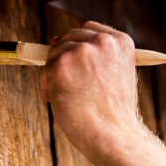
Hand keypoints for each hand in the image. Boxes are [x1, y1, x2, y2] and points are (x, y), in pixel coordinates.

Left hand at [40, 21, 147, 161]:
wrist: (113, 136)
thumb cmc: (113, 114)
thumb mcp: (116, 76)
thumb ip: (97, 58)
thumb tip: (56, 41)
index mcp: (121, 42)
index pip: (89, 30)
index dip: (77, 44)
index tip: (73, 60)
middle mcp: (103, 41)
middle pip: (70, 37)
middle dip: (63, 57)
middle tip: (67, 83)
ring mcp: (82, 51)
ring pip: (56, 53)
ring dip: (54, 74)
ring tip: (65, 97)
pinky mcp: (62, 65)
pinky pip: (45, 70)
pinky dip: (47, 85)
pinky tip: (57, 100)